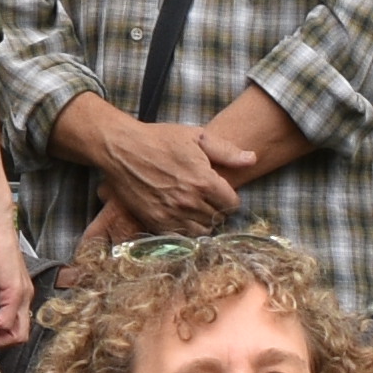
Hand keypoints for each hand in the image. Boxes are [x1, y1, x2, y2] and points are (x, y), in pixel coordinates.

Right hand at [67, 102, 237, 237]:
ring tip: (195, 208)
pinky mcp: (155, 221)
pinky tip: (181, 217)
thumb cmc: (158, 138)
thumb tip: (252, 158)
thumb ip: (226, 151)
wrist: (120, 148)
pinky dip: (185, 230)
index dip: (229, 197)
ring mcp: (172, 214)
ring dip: (202, 221)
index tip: (220, 190)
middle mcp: (190, 201)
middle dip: (216, 208)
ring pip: (202, 231)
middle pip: (218, 218)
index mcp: (204, 180)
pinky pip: (181, 236)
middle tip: (207, 198)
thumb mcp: (196, 136)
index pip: (232, 204)